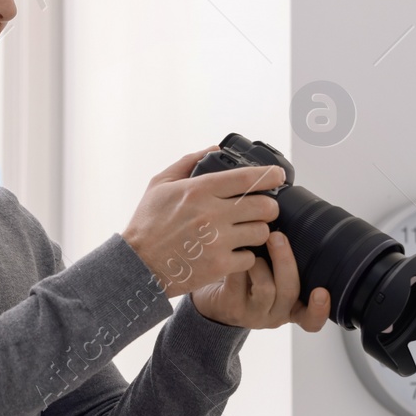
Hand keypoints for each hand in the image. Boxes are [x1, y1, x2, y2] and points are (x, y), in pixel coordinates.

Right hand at [121, 147, 287, 298]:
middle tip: (262, 210)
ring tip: (247, 233)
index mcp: (199, 190)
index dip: (270, 176)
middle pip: (264, 206)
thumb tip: (214, 149)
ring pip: (261, 232)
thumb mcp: (160, 184)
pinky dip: (245, 257)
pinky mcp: (219, 266)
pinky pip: (250, 259)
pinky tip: (234, 253)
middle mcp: (212, 214)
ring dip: (258, 232)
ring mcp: (217, 242)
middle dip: (268, 207)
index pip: (246, 178)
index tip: (279, 176)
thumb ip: (188, 162)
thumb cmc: (147, 224)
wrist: (136, 265)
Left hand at [191, 232, 330, 331]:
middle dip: (285, 260)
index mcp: (292, 309)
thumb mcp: (274, 278)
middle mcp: (275, 315)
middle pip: (290, 292)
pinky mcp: (231, 307)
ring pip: (266, 288)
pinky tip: (234, 251)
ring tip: (250, 247)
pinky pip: (239, 282)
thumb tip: (296, 225)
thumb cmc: (250, 282)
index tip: (322, 291)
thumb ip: (286, 265)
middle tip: (277, 236)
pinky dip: (239, 261)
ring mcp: (253, 315)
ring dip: (259, 262)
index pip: (311, 319)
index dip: (320, 308)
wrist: (216, 300)